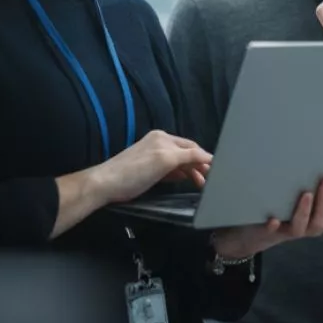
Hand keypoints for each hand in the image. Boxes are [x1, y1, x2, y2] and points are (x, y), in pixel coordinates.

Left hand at [90, 130, 212, 204]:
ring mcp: (152, 154)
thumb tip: (209, 157)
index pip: (191, 147)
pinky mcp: (147, 167)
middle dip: (198, 166)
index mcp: (163, 138)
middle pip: (185, 153)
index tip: (217, 172)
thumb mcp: (164, 161)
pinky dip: (178, 173)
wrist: (105, 184)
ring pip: (178, 161)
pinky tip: (182, 180)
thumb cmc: (135, 173)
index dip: (204, 158)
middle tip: (209, 181)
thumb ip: (188, 156)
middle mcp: (159, 142)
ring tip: (199, 184)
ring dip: (190, 171)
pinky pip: (168, 168)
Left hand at [211, 178, 322, 258]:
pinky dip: (273, 225)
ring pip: (301, 226)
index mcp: (321, 223)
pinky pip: (272, 231)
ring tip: (306, 193)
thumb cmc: (289, 216)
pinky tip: (273, 219)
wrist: (256, 235)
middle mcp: (309, 229)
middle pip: (322, 221)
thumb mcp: (312, 211)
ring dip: (305, 211)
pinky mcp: (269, 232)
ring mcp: (289, 231)